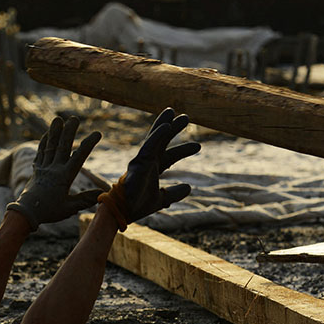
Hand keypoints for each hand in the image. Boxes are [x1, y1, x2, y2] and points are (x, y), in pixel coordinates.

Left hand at [7, 116, 101, 230]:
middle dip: (69, 131)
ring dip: (54, 132)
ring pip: (50, 146)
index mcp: (64, 177)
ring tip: (58, 119)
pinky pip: (40, 153)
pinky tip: (46, 134)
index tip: (97, 133)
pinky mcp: (36, 170)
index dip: (88, 144)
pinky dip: (43, 142)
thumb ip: (86, 199)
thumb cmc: (49, 211)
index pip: (79, 157)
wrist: (26, 213)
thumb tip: (102, 193)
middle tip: (74, 118)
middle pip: (62, 147)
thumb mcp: (70, 208)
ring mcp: (44, 168)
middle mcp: (54, 169)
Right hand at [99, 108, 199, 228]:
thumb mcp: (161, 199)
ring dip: (165, 124)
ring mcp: (142, 160)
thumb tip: (189, 188)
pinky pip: (149, 146)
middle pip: (161, 140)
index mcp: (153, 169)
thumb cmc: (138, 205)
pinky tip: (166, 126)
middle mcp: (147, 161)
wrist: (124, 211)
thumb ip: (174, 193)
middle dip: (173, 128)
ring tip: (174, 112)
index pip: (170, 156)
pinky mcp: (138, 162)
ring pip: (154, 138)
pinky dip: (157, 135)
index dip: (183, 150)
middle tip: (186, 117)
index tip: (198, 146)